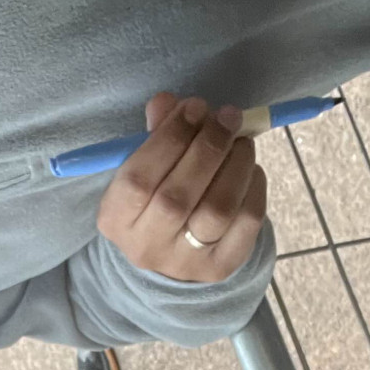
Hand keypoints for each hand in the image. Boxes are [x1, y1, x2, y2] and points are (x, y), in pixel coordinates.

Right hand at [96, 93, 267, 283]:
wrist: (172, 256)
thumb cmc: (155, 198)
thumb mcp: (144, 166)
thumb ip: (157, 132)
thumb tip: (170, 101)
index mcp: (115, 218)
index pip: (138, 179)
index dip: (170, 138)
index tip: (195, 107)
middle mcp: (145, 246)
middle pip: (177, 197)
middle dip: (208, 147)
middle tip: (227, 117)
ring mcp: (184, 262)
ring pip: (216, 210)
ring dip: (236, 165)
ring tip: (242, 142)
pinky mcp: (221, 268)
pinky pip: (246, 224)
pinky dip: (253, 187)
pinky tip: (250, 170)